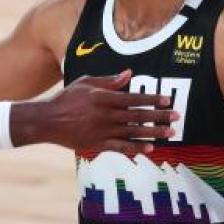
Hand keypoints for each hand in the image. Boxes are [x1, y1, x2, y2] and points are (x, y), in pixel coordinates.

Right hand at [11, 70, 178, 155]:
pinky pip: (120, 147)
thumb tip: (129, 74)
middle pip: (137, 116)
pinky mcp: (98, 144)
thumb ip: (108, 80)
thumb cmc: (66, 99)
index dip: (152, 99)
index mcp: (103, 97)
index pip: (133, 98)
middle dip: (159, 116)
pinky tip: (150, 149)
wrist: (47, 121)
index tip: (167, 100)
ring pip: (133, 132)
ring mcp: (102, 131)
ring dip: (153, 133)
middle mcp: (105, 115)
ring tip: (170, 133)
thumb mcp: (86, 83)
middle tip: (176, 117)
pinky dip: (136, 148)